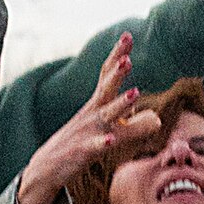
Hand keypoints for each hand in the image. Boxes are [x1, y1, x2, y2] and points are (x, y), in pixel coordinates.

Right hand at [15, 33, 160, 203]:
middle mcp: (92, 114)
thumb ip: (132, 123)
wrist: (46, 168)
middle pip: (105, 89)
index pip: (107, 75)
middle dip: (117, 73)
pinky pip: (94, 146)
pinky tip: (110, 140)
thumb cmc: (80, 145)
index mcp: (97, 105)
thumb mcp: (109, 131)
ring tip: (135, 93)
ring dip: (120, 104)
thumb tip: (156, 118)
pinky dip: (102, 142)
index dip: (117, 56)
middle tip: (127, 59)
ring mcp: (87, 131)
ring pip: (105, 116)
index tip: (127, 35)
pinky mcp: (82, 152)